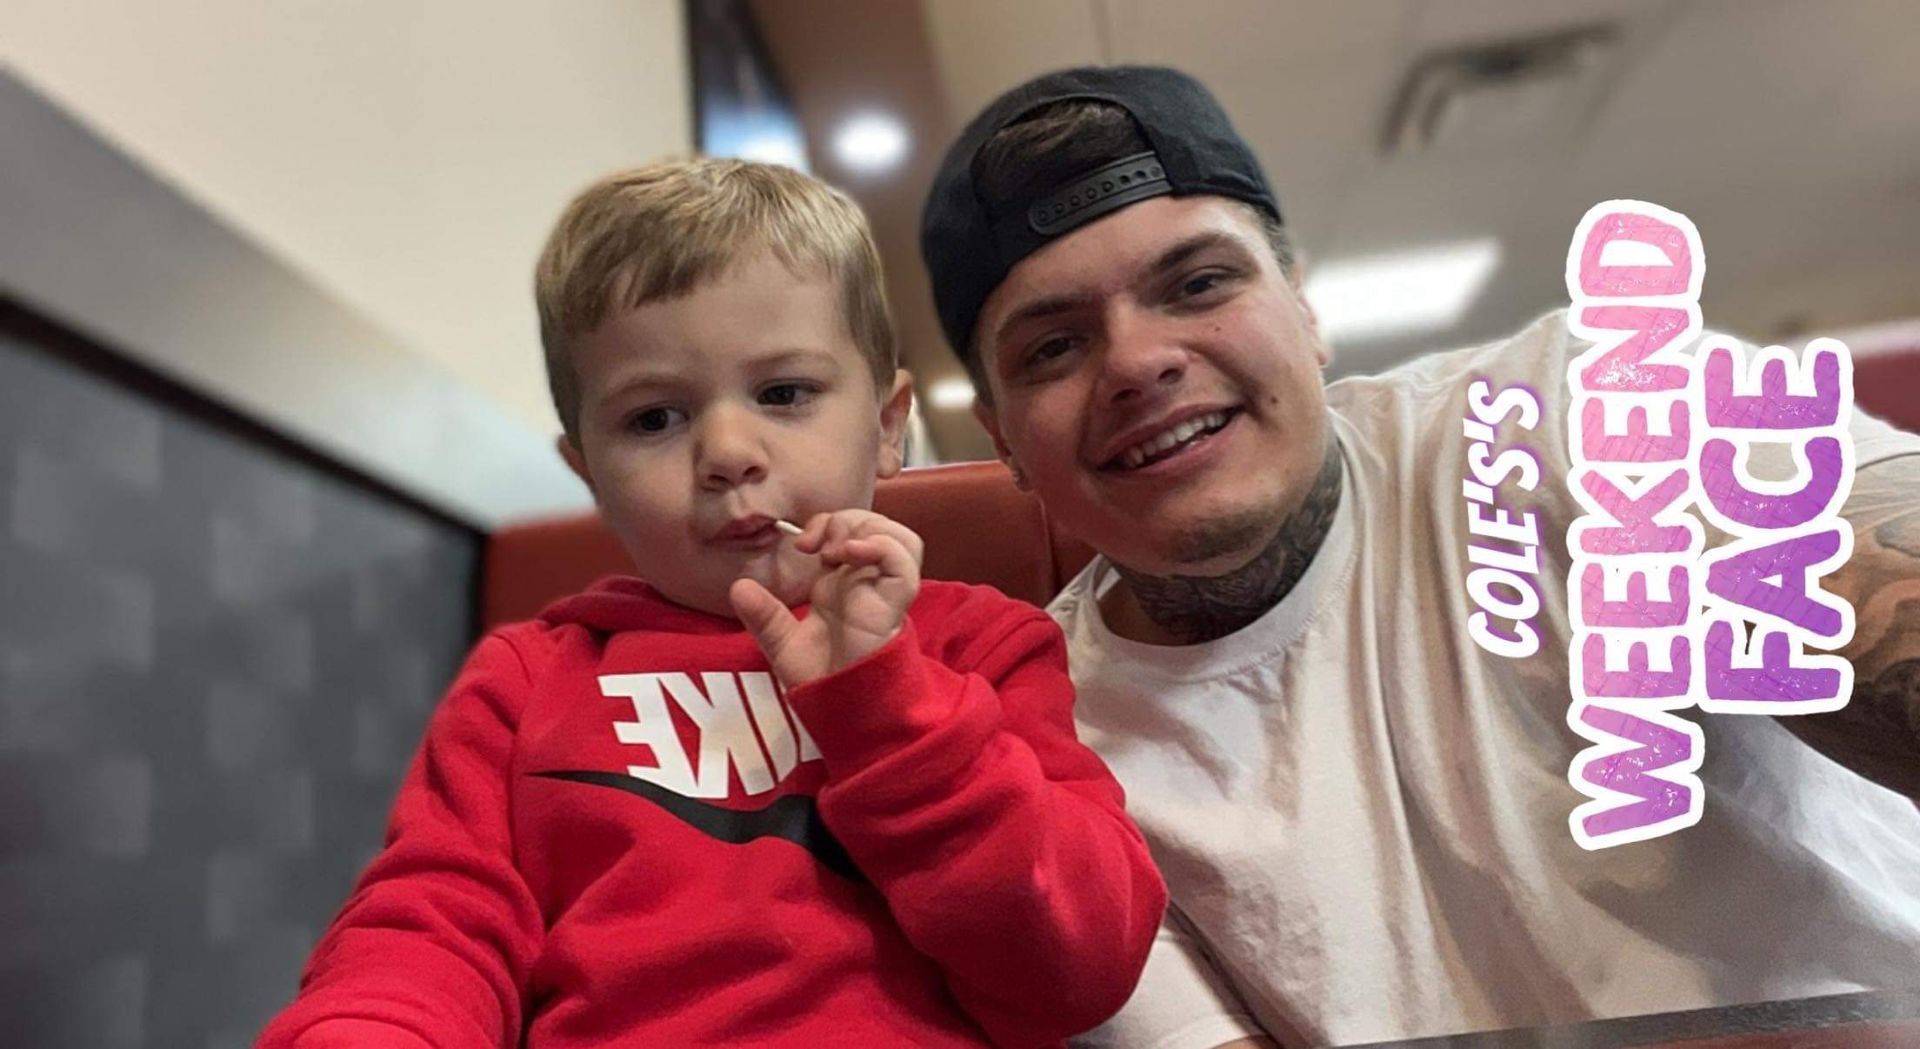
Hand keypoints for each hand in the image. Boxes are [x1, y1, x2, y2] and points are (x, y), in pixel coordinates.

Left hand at [729, 509, 923, 687]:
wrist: (840, 707)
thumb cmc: (822, 678)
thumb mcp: (783, 643)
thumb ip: (764, 616)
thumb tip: (738, 587)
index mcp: (845, 584)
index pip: (850, 532)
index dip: (828, 524)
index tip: (801, 544)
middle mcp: (869, 583)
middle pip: (877, 526)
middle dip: (847, 519)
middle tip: (817, 543)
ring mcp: (885, 591)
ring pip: (901, 538)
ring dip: (868, 528)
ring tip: (838, 548)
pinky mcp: (895, 603)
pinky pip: (904, 562)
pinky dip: (882, 545)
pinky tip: (852, 552)